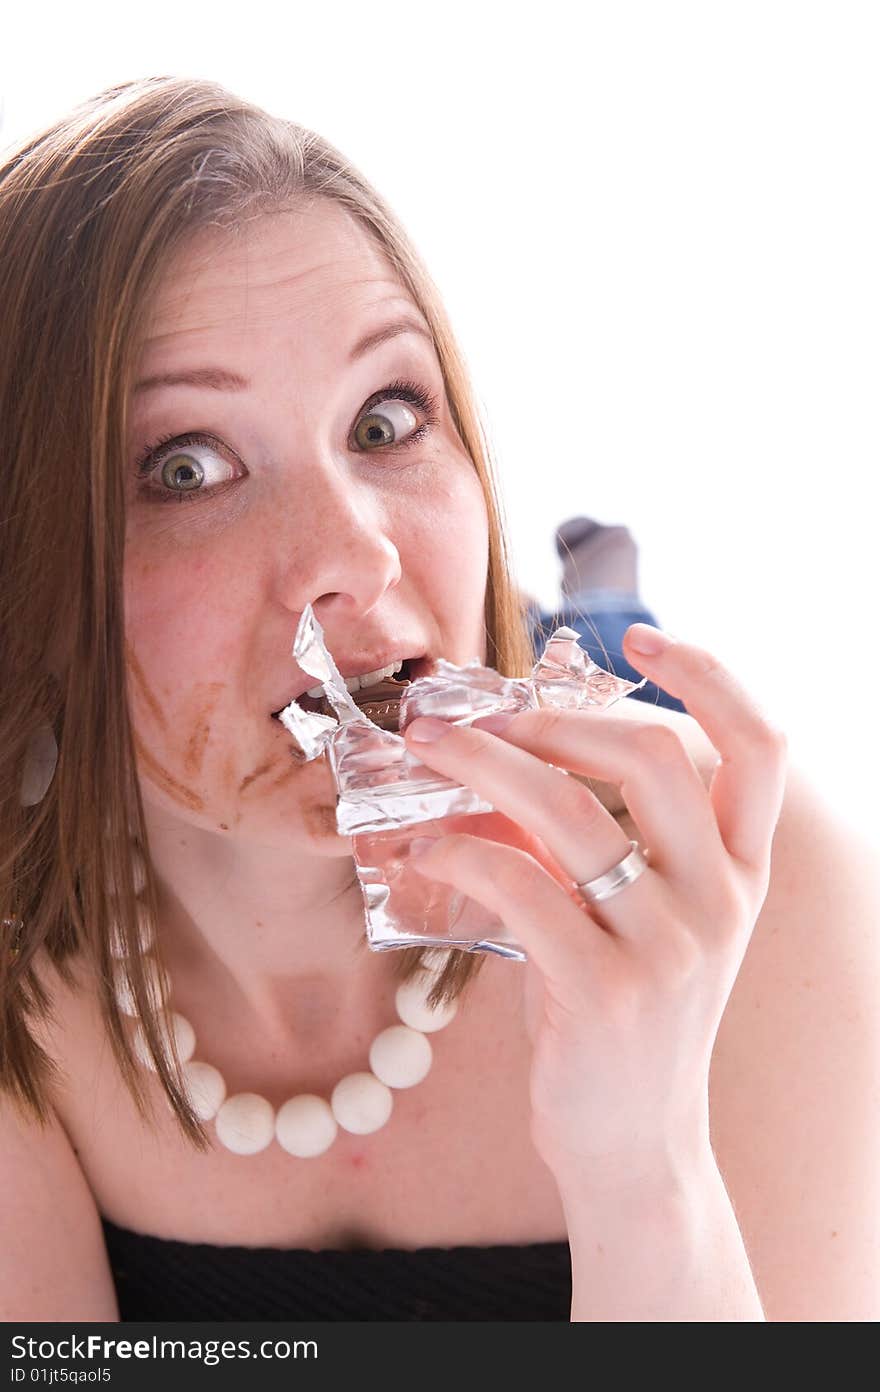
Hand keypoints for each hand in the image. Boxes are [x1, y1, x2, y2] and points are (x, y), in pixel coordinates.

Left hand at [403, 624, 787, 1186]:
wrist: (632, 1143)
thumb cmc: (623, 1012)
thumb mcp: (649, 920)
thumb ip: (608, 839)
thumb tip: (512, 750)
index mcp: (743, 871)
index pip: (760, 747)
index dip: (711, 676)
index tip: (639, 636)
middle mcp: (721, 901)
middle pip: (655, 757)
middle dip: (554, 714)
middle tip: (478, 710)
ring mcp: (668, 950)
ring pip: (571, 813)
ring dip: (484, 763)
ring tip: (425, 748)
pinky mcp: (603, 994)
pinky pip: (519, 888)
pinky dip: (459, 851)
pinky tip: (422, 846)